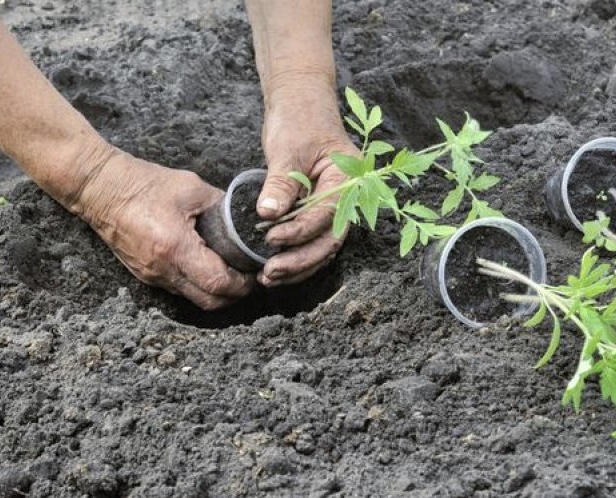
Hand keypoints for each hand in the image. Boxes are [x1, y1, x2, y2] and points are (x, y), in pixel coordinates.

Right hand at [75, 150, 254, 308]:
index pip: (217, 282)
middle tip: (248, 279)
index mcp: (175, 247)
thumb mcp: (191, 187)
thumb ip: (221, 205)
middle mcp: (163, 269)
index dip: (241, 283)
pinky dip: (197, 285)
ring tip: (232, 273)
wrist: (99, 188)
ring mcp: (152, 276)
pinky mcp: (145, 275)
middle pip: (208, 301)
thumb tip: (244, 217)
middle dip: (234, 295)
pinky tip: (207, 267)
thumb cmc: (143, 183)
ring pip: (193, 298)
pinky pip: (178, 289)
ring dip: (216, 292)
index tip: (255, 273)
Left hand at [256, 80, 358, 286]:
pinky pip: (311, 239)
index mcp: (348, 178)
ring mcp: (333, 206)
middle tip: (270, 272)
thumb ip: (280, 183)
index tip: (271, 238)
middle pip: (329, 240)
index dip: (300, 231)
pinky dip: (295, 254)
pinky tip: (273, 266)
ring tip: (268, 277)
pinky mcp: (318, 210)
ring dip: (297, 265)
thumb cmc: (299, 118)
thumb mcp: (287, 148)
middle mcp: (347, 197)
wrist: (301, 102)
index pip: (326, 214)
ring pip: (322, 246)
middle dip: (300, 260)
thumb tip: (268, 214)